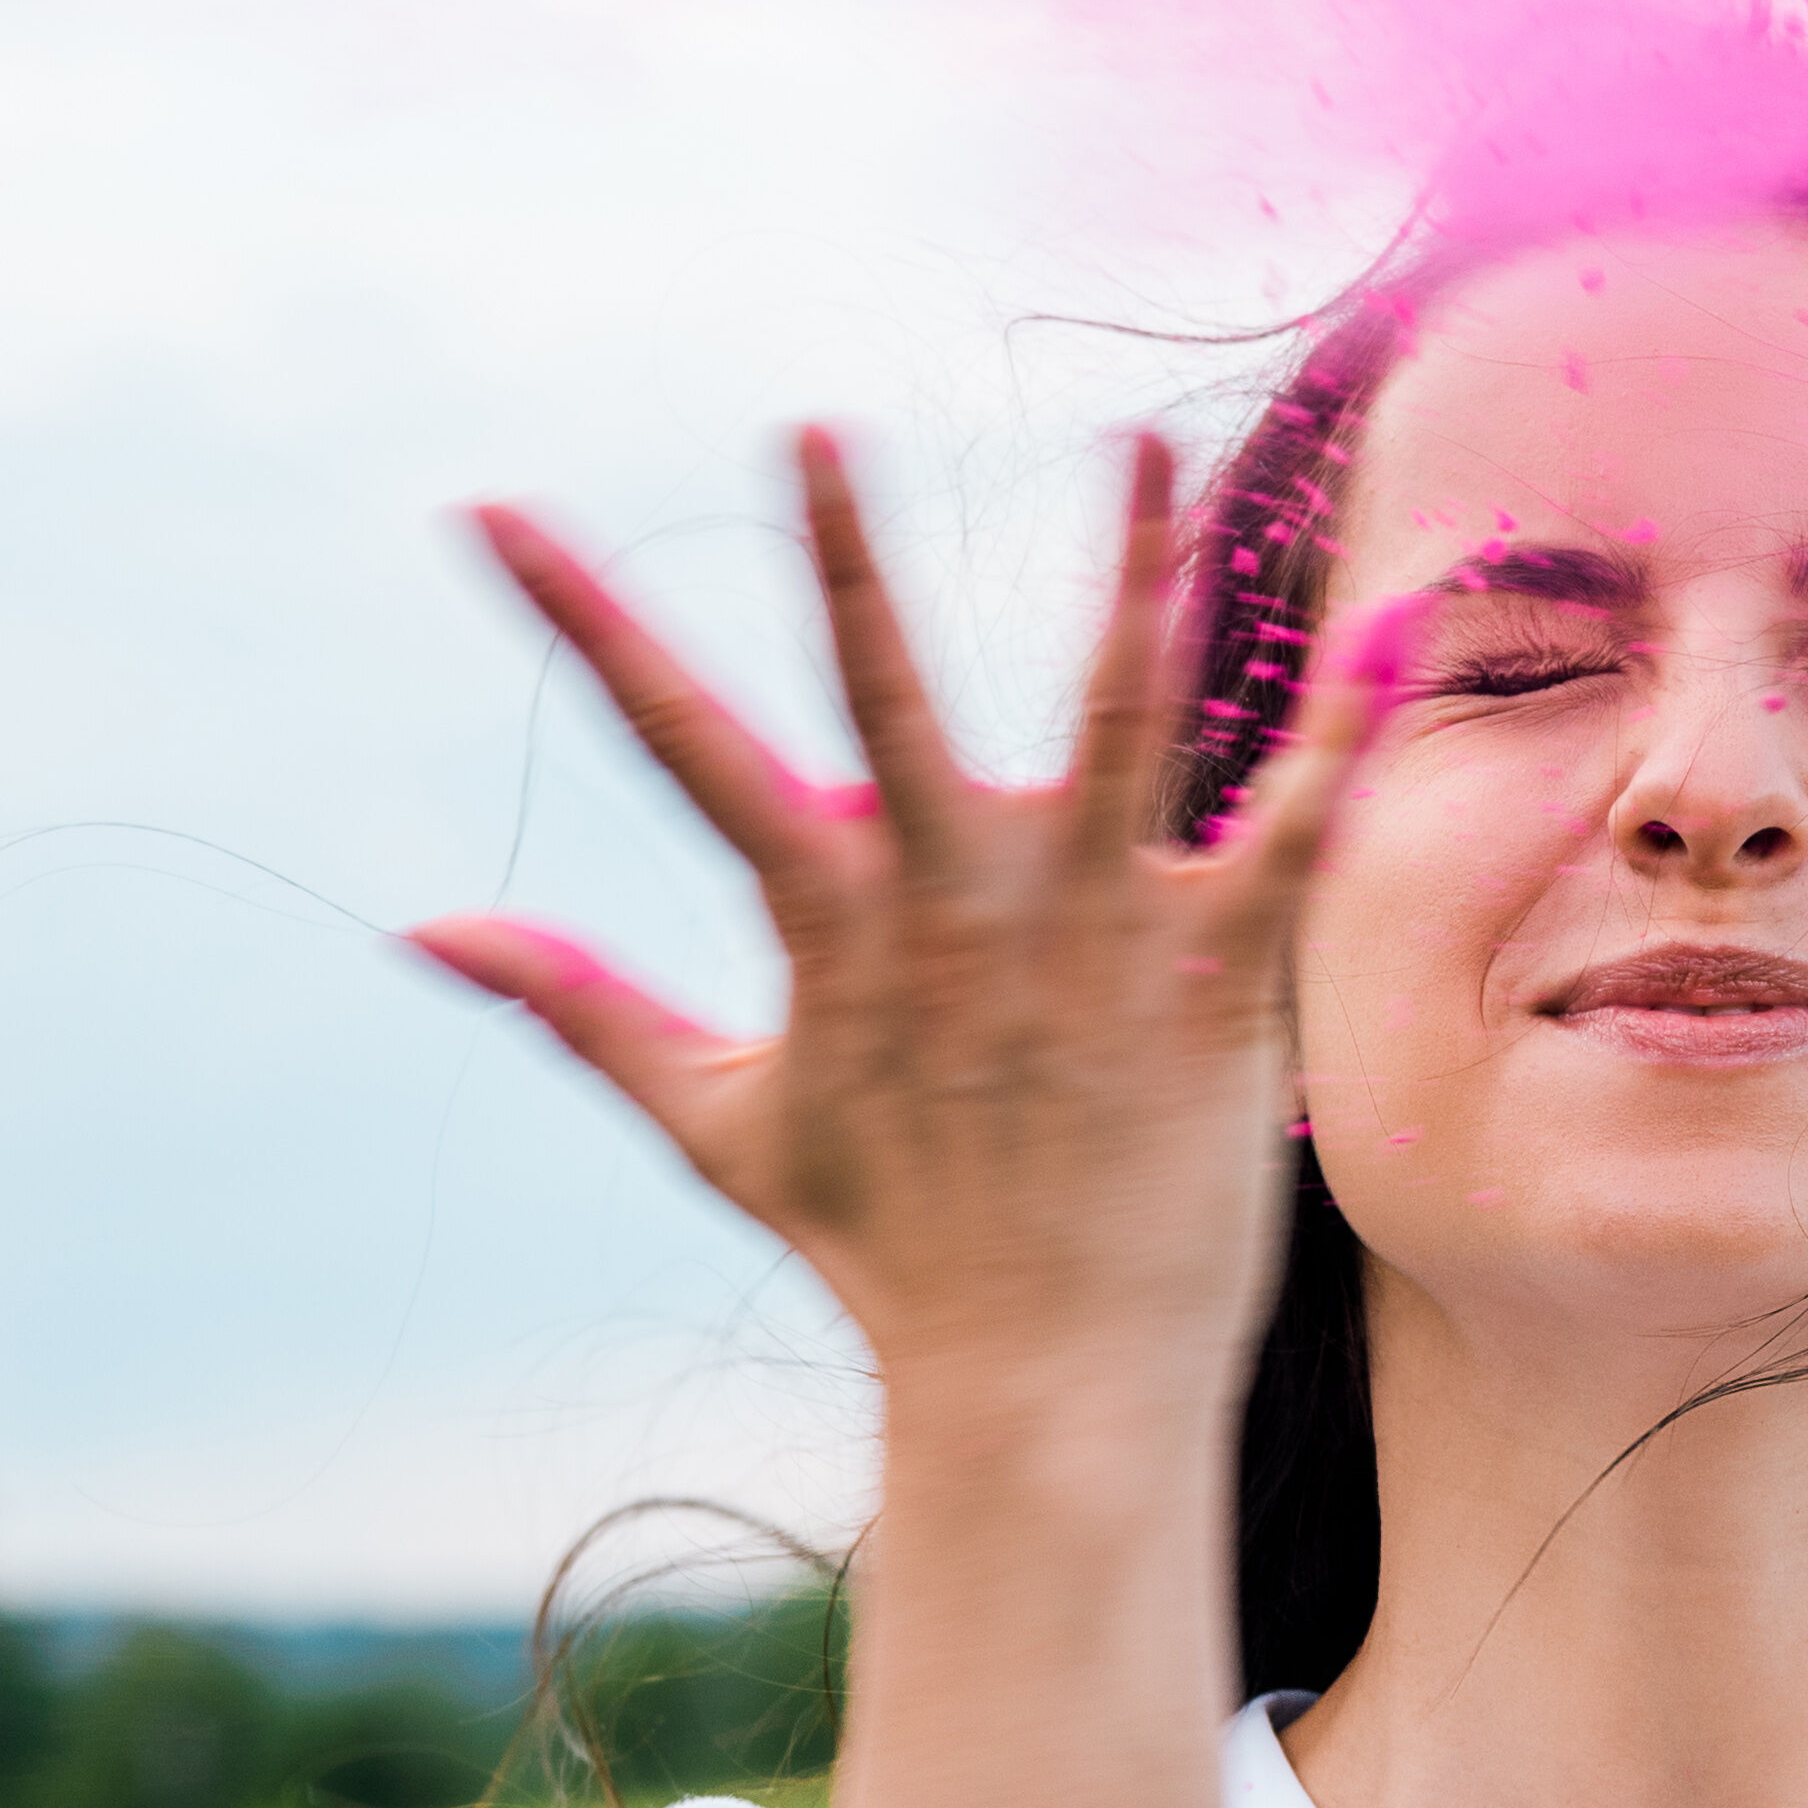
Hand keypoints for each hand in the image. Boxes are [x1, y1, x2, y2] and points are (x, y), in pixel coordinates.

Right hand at [420, 431, 1380, 1435]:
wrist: (1047, 1381)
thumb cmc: (885, 1248)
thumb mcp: (715, 1119)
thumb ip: (580, 1006)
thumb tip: (422, 930)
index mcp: (827, 920)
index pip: (678, 739)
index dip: (578, 620)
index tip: (493, 510)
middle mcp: (949, 905)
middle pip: (883, 696)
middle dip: (845, 560)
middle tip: (809, 426)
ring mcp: (1086, 934)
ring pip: (1114, 719)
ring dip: (1129, 573)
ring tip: (1139, 437)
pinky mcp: (1212, 978)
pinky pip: (1285, 833)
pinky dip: (1339, 734)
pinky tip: (1385, 630)